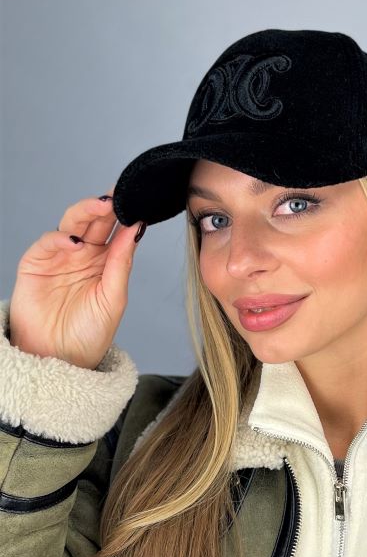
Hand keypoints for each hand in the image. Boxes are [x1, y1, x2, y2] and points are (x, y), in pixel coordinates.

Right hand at [8, 187, 145, 369]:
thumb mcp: (113, 298)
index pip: (117, 231)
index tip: (139, 200)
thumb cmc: (88, 335)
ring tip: (103, 207)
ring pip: (72, 223)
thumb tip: (136, 229)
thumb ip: (121, 263)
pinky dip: (60, 238)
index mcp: (106, 263)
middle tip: (120, 195)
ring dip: (86, 212)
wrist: (59, 361)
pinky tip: (75, 241)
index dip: (127, 214)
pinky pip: (47, 242)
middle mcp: (84, 255)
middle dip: (107, 206)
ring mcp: (60, 257)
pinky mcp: (36, 263)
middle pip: (95, 221)